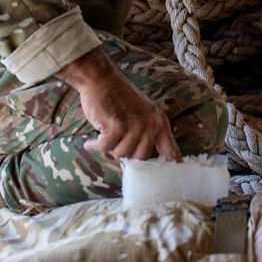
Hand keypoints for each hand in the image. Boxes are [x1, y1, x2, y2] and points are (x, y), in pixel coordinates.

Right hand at [58, 47, 179, 160]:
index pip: (171, 151)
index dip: (172, 167)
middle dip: (124, 152)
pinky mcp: (116, 127)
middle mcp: (150, 125)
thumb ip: (147, 133)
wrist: (101, 79)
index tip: (172, 182)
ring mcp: (134, 126)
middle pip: (140, 158)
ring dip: (109, 147)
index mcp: (159, 123)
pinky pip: (104, 148)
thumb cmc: (118, 97)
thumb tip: (145, 158)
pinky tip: (89, 142)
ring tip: (104, 134)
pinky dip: (94, 146)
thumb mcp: (142, 112)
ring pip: (121, 154)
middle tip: (114, 141)